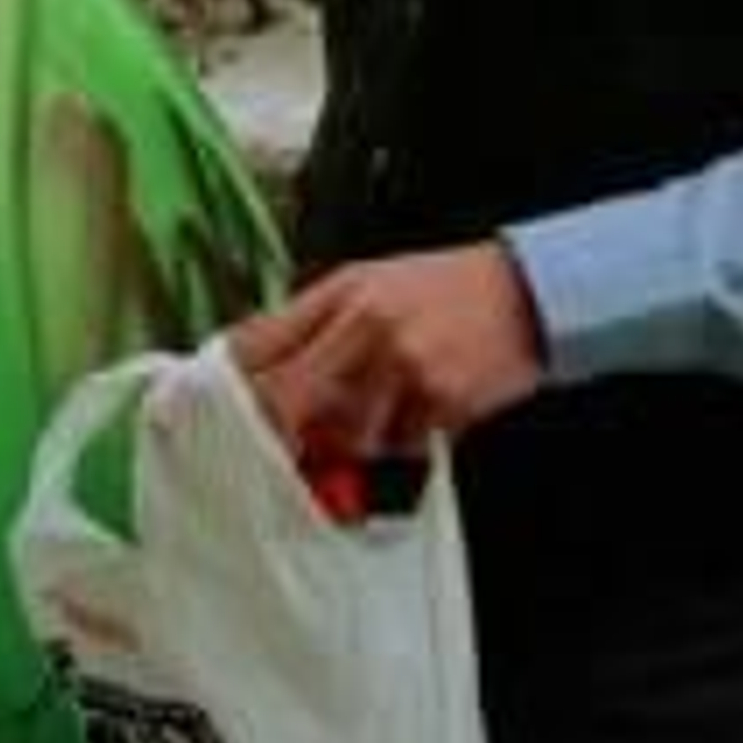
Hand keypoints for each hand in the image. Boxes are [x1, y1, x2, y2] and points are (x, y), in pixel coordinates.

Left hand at [228, 242, 545, 457]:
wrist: (528, 293)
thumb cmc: (445, 292)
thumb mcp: (371, 285)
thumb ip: (317, 325)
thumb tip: (259, 370)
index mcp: (339, 292)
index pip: (259, 341)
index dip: (230, 386)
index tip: (214, 415)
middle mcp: (362, 324)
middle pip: (287, 396)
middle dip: (277, 435)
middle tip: (278, 456)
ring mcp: (400, 362)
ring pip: (344, 433)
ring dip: (354, 443)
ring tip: (385, 418)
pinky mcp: (437, 397)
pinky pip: (400, 443)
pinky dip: (405, 442)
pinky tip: (426, 415)